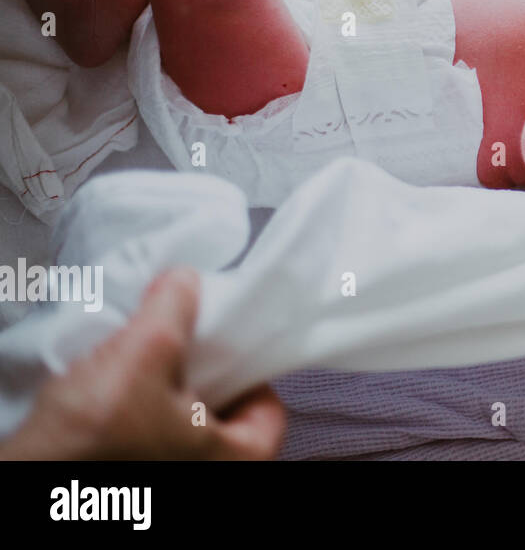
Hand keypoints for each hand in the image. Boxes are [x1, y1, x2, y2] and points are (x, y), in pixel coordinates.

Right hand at [0, 267, 284, 459]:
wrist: (23, 475)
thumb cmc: (97, 434)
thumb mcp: (147, 351)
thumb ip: (175, 309)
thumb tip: (184, 280)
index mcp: (238, 460)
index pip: (269, 407)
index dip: (251, 369)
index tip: (228, 341)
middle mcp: (209, 473)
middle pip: (225, 409)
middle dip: (203, 371)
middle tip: (184, 340)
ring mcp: (166, 474)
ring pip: (182, 419)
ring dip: (164, 384)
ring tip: (145, 355)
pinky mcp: (128, 468)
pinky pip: (148, 432)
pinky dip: (137, 404)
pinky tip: (116, 380)